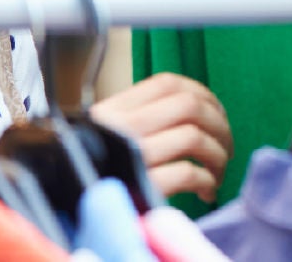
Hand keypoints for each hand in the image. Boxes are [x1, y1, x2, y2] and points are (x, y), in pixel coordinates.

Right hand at [88, 72, 231, 203]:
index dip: (201, 93)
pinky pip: (188, 174)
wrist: (66, 208)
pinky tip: (206, 191)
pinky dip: (207, 180)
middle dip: (219, 124)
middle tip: (226, 145)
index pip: (166, 83)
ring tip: (218, 170)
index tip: (216, 111)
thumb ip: (138, 119)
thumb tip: (194, 110)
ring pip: (193, 137)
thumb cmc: (93, 173)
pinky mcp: (140, 187)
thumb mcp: (105, 135)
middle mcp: (121, 128)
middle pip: (189, 106)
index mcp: (113, 111)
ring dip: (218, 154)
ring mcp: (130, 156)